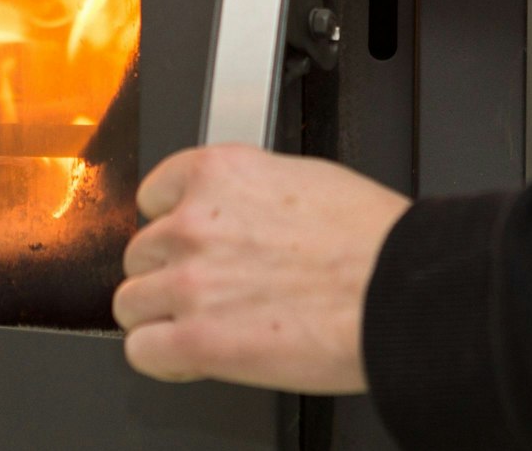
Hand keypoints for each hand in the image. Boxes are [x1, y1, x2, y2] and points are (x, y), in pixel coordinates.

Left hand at [114, 145, 409, 393]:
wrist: (400, 292)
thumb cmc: (374, 241)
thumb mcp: (305, 179)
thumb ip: (250, 195)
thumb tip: (238, 214)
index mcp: (219, 174)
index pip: (153, 196)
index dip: (172, 224)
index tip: (188, 243)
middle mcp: (194, 222)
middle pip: (141, 252)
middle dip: (170, 272)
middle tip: (209, 290)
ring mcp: (190, 282)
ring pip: (130, 301)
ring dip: (161, 316)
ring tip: (201, 325)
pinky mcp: (197, 340)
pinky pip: (142, 350)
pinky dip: (163, 357)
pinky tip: (192, 357)